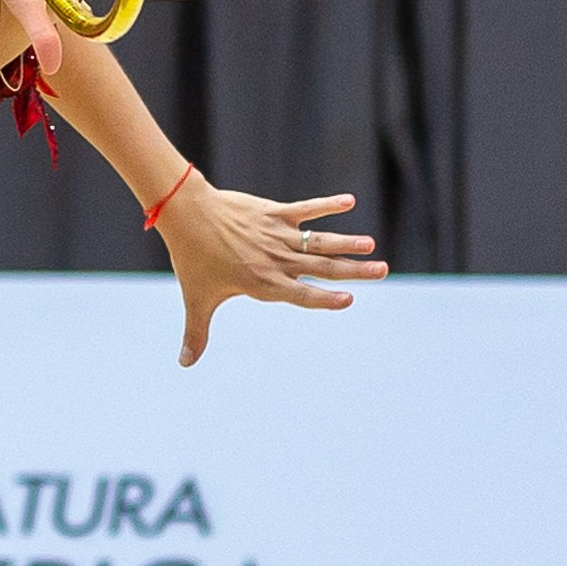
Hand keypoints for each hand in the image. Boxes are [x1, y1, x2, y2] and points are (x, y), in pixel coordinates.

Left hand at [156, 178, 388, 365]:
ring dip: (347, 242)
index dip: (325, 299)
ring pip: (319, 241)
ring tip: (372, 245)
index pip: (302, 295)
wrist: (186, 215)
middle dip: (354, 271)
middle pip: (322, 267)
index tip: (349, 299)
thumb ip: (197, 333)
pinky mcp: (274, 213)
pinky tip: (349, 201)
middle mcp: (276, 260)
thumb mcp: (197, 299)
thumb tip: (184, 365)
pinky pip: (305, 209)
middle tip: (383, 271)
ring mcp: (277, 235)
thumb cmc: (193, 259)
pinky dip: (326, 205)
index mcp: (263, 284)